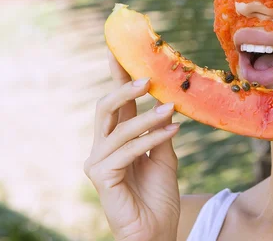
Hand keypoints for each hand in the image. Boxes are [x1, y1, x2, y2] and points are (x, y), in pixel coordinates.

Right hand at [84, 50, 180, 240]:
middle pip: (105, 108)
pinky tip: (172, 131)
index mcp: (118, 139)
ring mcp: (99, 162)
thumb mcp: (165, 156)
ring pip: (119, 128)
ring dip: (148, 117)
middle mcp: (103, 147)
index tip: (121, 51)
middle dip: (123, 88)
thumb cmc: (159, 195)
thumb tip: (167, 104)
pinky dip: (150, 138)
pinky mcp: (101, 177)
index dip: (117, 77)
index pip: (116, 103)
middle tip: (147, 78)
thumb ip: (161, 131)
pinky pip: (126, 150)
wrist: (157, 229)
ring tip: (172, 109)